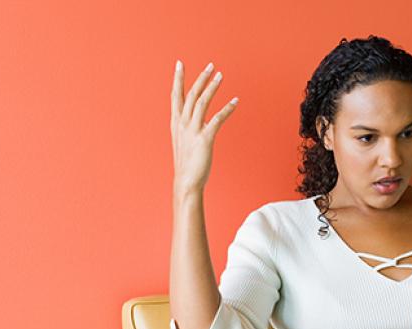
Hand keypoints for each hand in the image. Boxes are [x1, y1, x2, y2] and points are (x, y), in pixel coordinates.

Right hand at [171, 60, 238, 194]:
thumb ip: (186, 128)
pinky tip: (236, 101)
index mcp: (176, 123)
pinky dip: (227, 108)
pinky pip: (217, 119)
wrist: (186, 182)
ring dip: (212, 87)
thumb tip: (193, 121)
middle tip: (210, 65)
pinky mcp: (204, 138)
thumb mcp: (183, 142)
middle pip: (190, 95)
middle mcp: (182, 124)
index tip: (180, 64)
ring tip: (220, 75)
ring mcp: (192, 131)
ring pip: (202, 102)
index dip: (178, 79)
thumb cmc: (187, 164)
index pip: (175, 96)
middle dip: (200, 78)